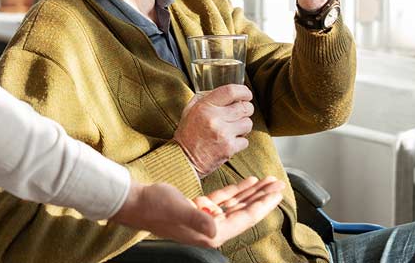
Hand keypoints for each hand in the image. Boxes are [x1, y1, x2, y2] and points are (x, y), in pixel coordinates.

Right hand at [110, 176, 284, 247]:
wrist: (135, 202)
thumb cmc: (155, 206)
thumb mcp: (178, 210)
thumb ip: (199, 220)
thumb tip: (216, 229)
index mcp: (211, 233)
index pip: (245, 218)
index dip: (263, 205)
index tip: (277, 193)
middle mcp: (212, 228)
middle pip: (245, 211)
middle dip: (263, 197)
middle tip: (279, 183)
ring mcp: (206, 218)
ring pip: (236, 204)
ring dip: (252, 192)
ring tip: (269, 180)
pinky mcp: (199, 208)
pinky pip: (224, 199)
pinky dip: (237, 190)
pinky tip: (248, 181)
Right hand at [173, 84, 253, 176]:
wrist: (184, 160)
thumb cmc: (187, 134)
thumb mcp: (190, 110)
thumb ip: (206, 98)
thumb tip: (227, 93)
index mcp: (205, 107)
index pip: (231, 91)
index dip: (243, 91)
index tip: (247, 94)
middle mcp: (215, 118)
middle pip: (244, 107)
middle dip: (246, 109)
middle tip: (240, 113)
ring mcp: (223, 134)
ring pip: (248, 123)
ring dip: (243, 126)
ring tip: (233, 129)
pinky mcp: (229, 148)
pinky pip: (245, 140)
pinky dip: (240, 141)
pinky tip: (229, 141)